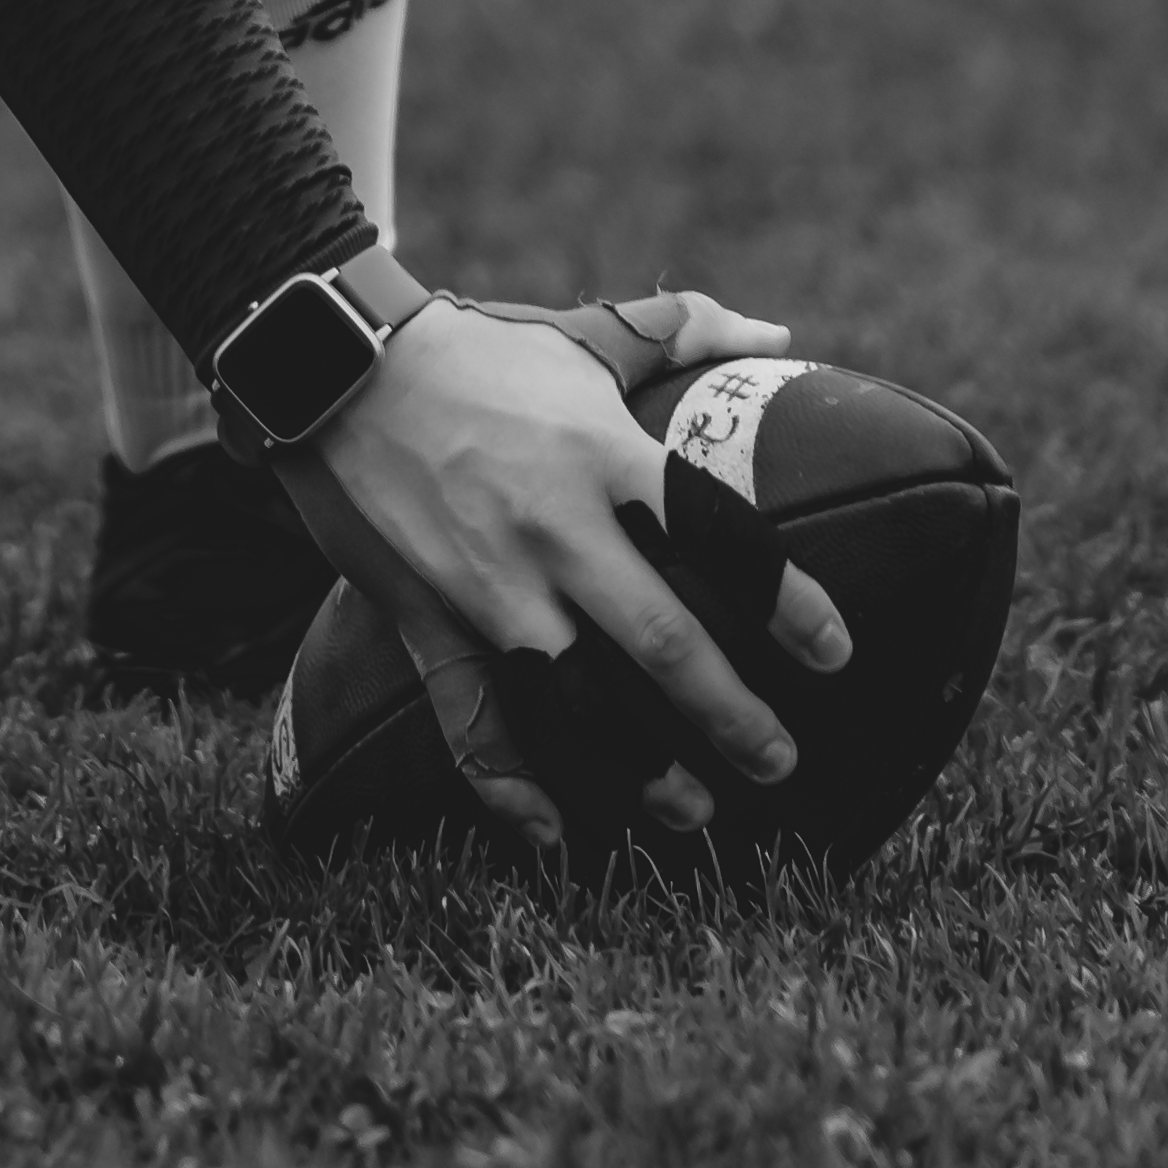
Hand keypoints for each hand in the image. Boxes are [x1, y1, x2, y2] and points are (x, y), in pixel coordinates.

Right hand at [275, 291, 853, 852]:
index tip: (835, 652)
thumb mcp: (581, 336)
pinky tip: (554, 834)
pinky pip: (469, 720)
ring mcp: (490, 581)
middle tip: (782, 763)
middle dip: (733, 715)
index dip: (787, 602)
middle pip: (663, 640)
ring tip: (694, 810)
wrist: (332, 362)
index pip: (721, 535)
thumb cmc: (473, 348)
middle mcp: (557, 528)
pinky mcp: (430, 616)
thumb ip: (682, 333)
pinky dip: (510, 787)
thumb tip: (777, 335)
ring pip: (577, 698)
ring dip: (640, 767)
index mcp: (606, 455)